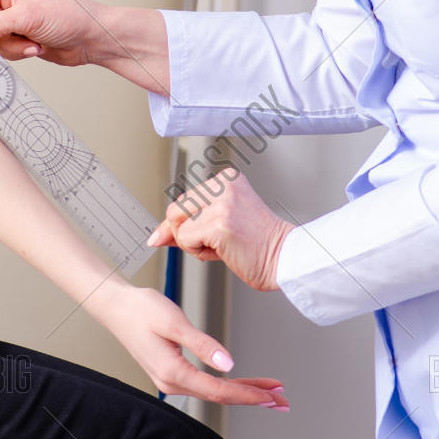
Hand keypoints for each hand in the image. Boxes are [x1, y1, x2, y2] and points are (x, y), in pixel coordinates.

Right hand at [0, 0, 96, 64]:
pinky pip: (1, 49)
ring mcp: (11, 16)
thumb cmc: (70, 16)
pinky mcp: (17, 34)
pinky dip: (16, 53)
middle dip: (0, 38)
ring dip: (11, 47)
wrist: (91, 38)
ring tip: (32, 42)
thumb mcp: (28, 18)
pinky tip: (34, 46)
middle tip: (21, 37)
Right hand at [98, 283, 288, 407]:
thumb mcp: (175, 322)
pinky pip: (206, 384)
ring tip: (271, 391)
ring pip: (214, 391)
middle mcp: (171, 383)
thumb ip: (203, 344)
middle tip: (282, 401)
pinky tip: (242, 382)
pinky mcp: (172, 372)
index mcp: (173, 373)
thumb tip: (228, 365)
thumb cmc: (141, 309)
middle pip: (220, 396)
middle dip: (254, 398)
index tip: (272, 396)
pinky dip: (228, 384)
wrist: (115, 306)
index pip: (219, 391)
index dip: (249, 394)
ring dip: (243, 391)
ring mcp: (170, 380)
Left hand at [147, 168, 294, 291]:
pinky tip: (223, 252)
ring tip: (222, 246)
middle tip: (216, 243)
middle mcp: (222, 185)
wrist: (283, 258)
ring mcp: (221, 203)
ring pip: (178, 226)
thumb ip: (188, 225)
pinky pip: (185, 240)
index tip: (199, 237)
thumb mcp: (219, 224)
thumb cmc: (257, 245)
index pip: (184, 199)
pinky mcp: (218, 224)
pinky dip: (198, 252)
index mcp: (226, 179)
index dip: (184, 224)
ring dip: (193, 244)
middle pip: (175, 210)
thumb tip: (155, 236)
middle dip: (186, 234)